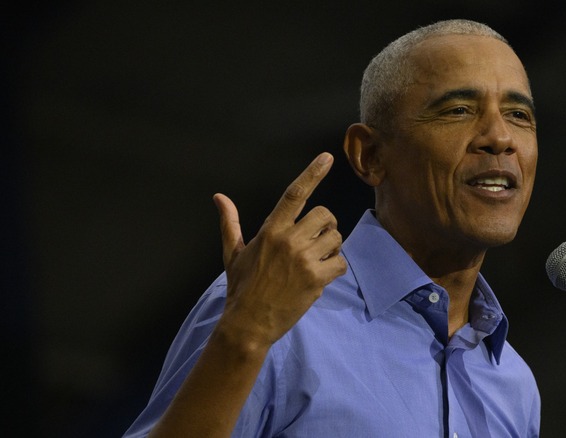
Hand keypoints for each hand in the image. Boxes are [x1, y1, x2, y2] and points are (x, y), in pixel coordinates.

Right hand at [212, 152, 346, 348]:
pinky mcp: (316, 279)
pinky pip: (340, 262)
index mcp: (270, 230)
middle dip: (326, 226)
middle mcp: (289, 240)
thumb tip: (219, 197)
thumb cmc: (242, 287)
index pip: (294, 194)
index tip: (327, 158)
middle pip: (325, 215)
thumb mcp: (233, 254)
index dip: (312, 173)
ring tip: (316, 261)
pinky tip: (320, 276)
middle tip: (316, 241)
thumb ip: (230, 223)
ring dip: (331, 248)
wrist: (249, 323)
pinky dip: (335, 268)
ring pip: (336, 238)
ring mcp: (304, 259)